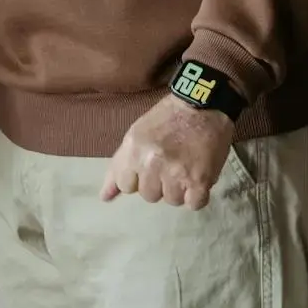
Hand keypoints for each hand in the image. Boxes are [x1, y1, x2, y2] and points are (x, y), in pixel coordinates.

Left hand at [101, 94, 234, 209]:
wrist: (203, 103)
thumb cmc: (168, 117)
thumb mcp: (136, 134)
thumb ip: (119, 165)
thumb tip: (104, 197)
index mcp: (134, 151)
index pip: (125, 185)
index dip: (137, 178)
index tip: (148, 168)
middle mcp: (152, 164)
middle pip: (149, 196)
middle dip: (158, 184)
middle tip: (170, 165)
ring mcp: (176, 173)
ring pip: (172, 201)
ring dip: (179, 189)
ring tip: (185, 169)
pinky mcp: (200, 180)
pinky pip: (194, 204)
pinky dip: (197, 195)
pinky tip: (198, 179)